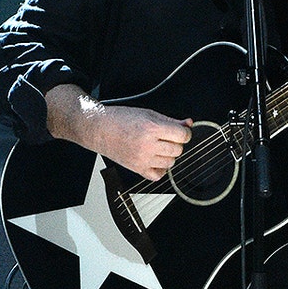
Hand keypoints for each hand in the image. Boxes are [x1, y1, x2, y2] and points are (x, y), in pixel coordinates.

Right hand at [45, 84, 191, 180]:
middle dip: (176, 143)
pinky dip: (160, 169)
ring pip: (170, 163)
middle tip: (166, 137)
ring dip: (168, 155)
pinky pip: (158, 175)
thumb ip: (171, 120)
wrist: (99, 128)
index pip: (182, 136)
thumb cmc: (121, 119)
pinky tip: (154, 159)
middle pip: (178, 150)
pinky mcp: (136, 169)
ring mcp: (142, 159)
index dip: (185, 133)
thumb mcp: (149, 113)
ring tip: (157, 146)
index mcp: (151, 128)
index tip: (181, 131)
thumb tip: (188, 124)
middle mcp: (147, 145)